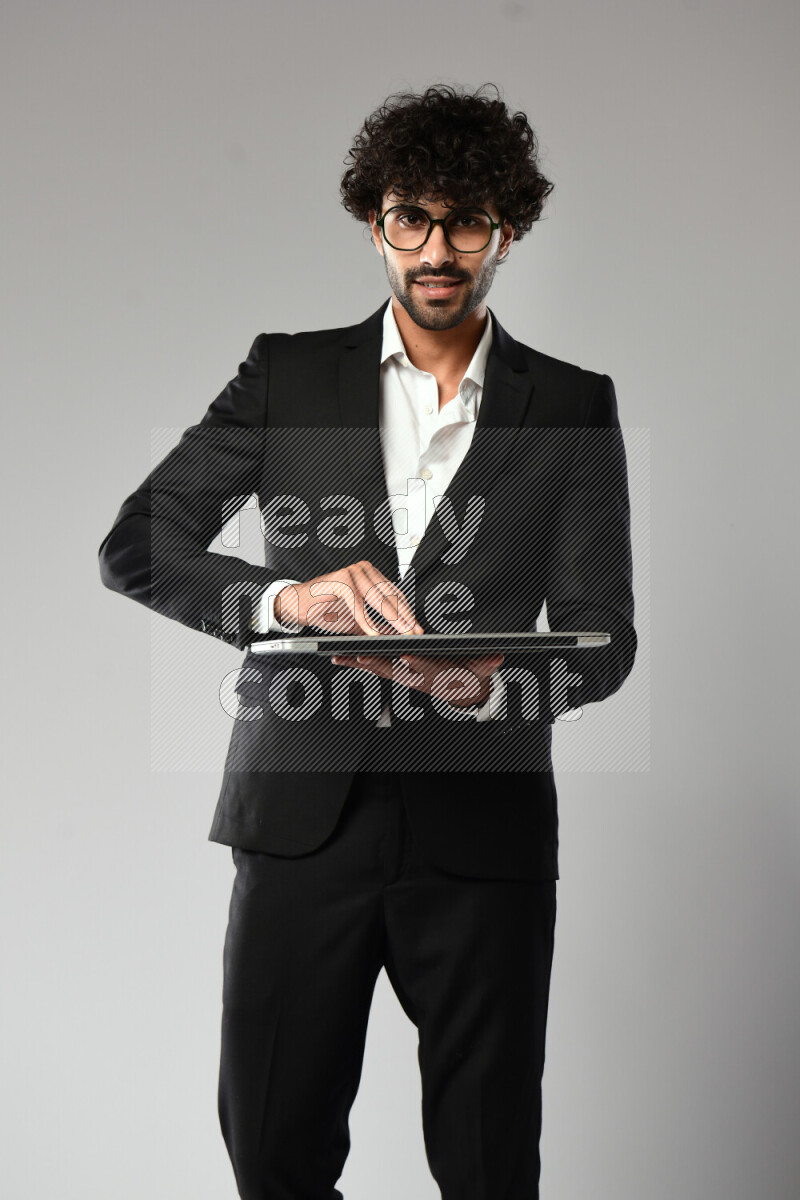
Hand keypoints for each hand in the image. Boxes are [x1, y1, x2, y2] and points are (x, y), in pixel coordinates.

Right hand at [276, 561, 422, 636]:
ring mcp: (352, 572)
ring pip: (377, 599)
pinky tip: (374, 634)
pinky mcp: (340, 580)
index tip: (417, 629)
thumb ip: (376, 626)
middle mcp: (363, 570)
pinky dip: (366, 622)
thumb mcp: (357, 621)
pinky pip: (357, 604)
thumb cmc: (325, 610)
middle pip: (390, 596)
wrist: (297, 605)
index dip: (408, 613)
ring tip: (401, 634)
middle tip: (414, 633)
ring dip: (391, 620)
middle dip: (404, 618)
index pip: (395, 594)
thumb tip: (395, 637)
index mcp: (371, 575)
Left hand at [331, 650, 504, 707]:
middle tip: (362, 655)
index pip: (426, 666)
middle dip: (378, 663)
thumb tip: (497, 657)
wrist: (463, 692)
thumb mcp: (482, 670)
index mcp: (436, 673)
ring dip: (361, 663)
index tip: (408, 655)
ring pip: (380, 668)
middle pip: (395, 669)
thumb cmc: (469, 677)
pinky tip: (339, 657)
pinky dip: (357, 663)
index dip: (417, 662)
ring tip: (342, 656)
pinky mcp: (396, 672)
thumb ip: (487, 663)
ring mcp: (404, 675)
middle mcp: (416, 676)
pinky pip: (374, 667)